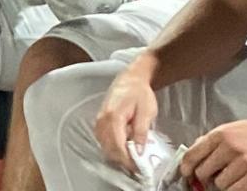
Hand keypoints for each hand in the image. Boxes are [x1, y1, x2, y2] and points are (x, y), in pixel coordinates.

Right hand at [94, 56, 159, 174]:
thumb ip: (141, 132)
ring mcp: (99, 121)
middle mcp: (103, 120)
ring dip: (118, 154)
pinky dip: (113, 147)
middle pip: (109, 149)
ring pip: (105, 147)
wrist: (131, 78)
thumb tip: (139, 150)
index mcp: (114, 116)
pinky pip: (103, 141)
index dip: (127, 160)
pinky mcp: (99, 122)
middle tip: (137, 164)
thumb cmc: (139, 92)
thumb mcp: (147, 111)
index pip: (118, 147)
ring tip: (132, 154)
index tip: (138, 168)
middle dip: (123, 160)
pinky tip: (124, 144)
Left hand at [181, 116, 246, 189]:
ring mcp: (244, 163)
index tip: (187, 174)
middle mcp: (231, 146)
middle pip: (203, 173)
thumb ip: (216, 139)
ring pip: (219, 185)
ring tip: (236, 176)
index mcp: (223, 133)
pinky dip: (237, 190)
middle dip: (206, 178)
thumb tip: (195, 150)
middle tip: (213, 177)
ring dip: (224, 185)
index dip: (186, 168)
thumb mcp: (237, 127)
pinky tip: (244, 182)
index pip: (193, 154)